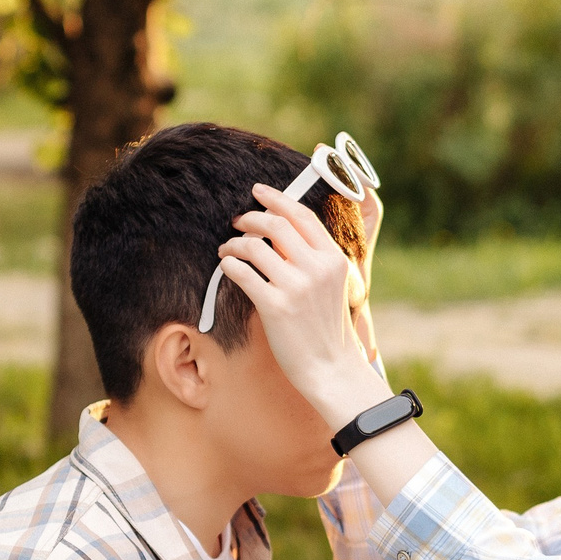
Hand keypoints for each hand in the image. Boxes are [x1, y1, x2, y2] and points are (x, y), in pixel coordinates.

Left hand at [218, 183, 397, 427]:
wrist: (330, 368)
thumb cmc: (326, 329)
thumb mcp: (332, 286)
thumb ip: (313, 259)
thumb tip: (278, 232)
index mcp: (333, 259)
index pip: (302, 216)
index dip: (277, 198)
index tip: (258, 191)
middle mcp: (316, 268)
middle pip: (275, 224)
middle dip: (250, 218)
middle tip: (238, 221)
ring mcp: (296, 287)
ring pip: (254, 247)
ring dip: (234, 243)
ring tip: (227, 249)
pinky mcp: (275, 306)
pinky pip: (242, 273)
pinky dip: (230, 265)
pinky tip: (226, 267)